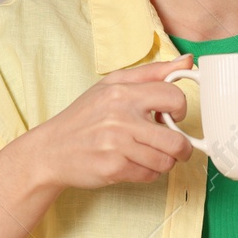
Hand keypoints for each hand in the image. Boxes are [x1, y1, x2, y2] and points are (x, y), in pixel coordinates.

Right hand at [29, 55, 195, 190]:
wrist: (51, 150)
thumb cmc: (84, 117)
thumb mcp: (112, 85)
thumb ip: (151, 73)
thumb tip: (187, 61)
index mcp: (122, 92)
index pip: (174, 97)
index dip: (181, 110)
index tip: (173, 116)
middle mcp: (120, 117)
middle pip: (176, 140)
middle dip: (182, 148)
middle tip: (175, 147)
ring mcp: (117, 145)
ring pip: (165, 161)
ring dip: (164, 162)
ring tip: (150, 154)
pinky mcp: (113, 168)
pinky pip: (149, 175)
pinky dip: (148, 173)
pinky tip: (135, 163)